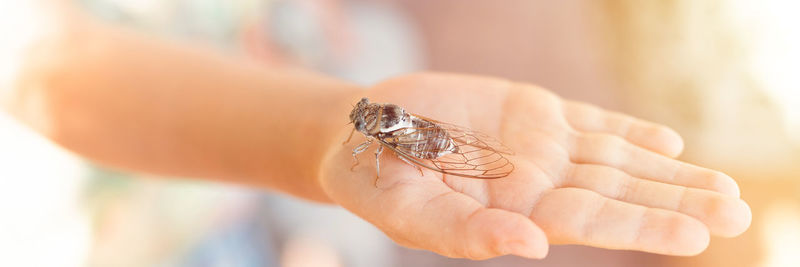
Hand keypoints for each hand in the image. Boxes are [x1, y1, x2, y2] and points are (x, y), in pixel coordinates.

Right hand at [319, 73, 750, 258]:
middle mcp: (538, 182)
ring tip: (723, 187)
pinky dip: (630, 129)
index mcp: (515, 212)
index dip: (644, 226)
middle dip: (676, 202)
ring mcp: (539, 146)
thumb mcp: (411, 212)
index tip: (698, 233)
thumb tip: (532, 245)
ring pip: (616, 158)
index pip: (593, 222)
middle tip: (736, 212)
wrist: (361, 134)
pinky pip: (591, 121)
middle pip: (620, 192)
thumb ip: (468, 233)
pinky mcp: (531, 111)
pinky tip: (668, 140)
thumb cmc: (374, 181)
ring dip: (669, 171)